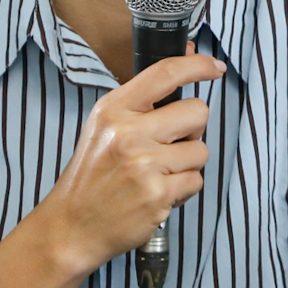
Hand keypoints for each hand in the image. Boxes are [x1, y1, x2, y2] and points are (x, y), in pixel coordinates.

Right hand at [0, 51, 220, 287]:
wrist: (72, 226)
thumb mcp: (104, 127)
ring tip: (160, 173)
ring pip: (201, 150)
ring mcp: (144, 165)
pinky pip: (196, 181)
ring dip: (188, 163)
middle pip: (197, 112)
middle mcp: (128, 133)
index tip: (215, 68)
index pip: (165, 73)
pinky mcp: (158, 194)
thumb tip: (187, 61)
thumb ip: (141, 101)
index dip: (198, 65)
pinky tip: (159, 192)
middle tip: (173, 143)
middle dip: (194, 129)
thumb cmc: (92, 176)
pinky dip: (183, 188)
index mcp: (114, 110)